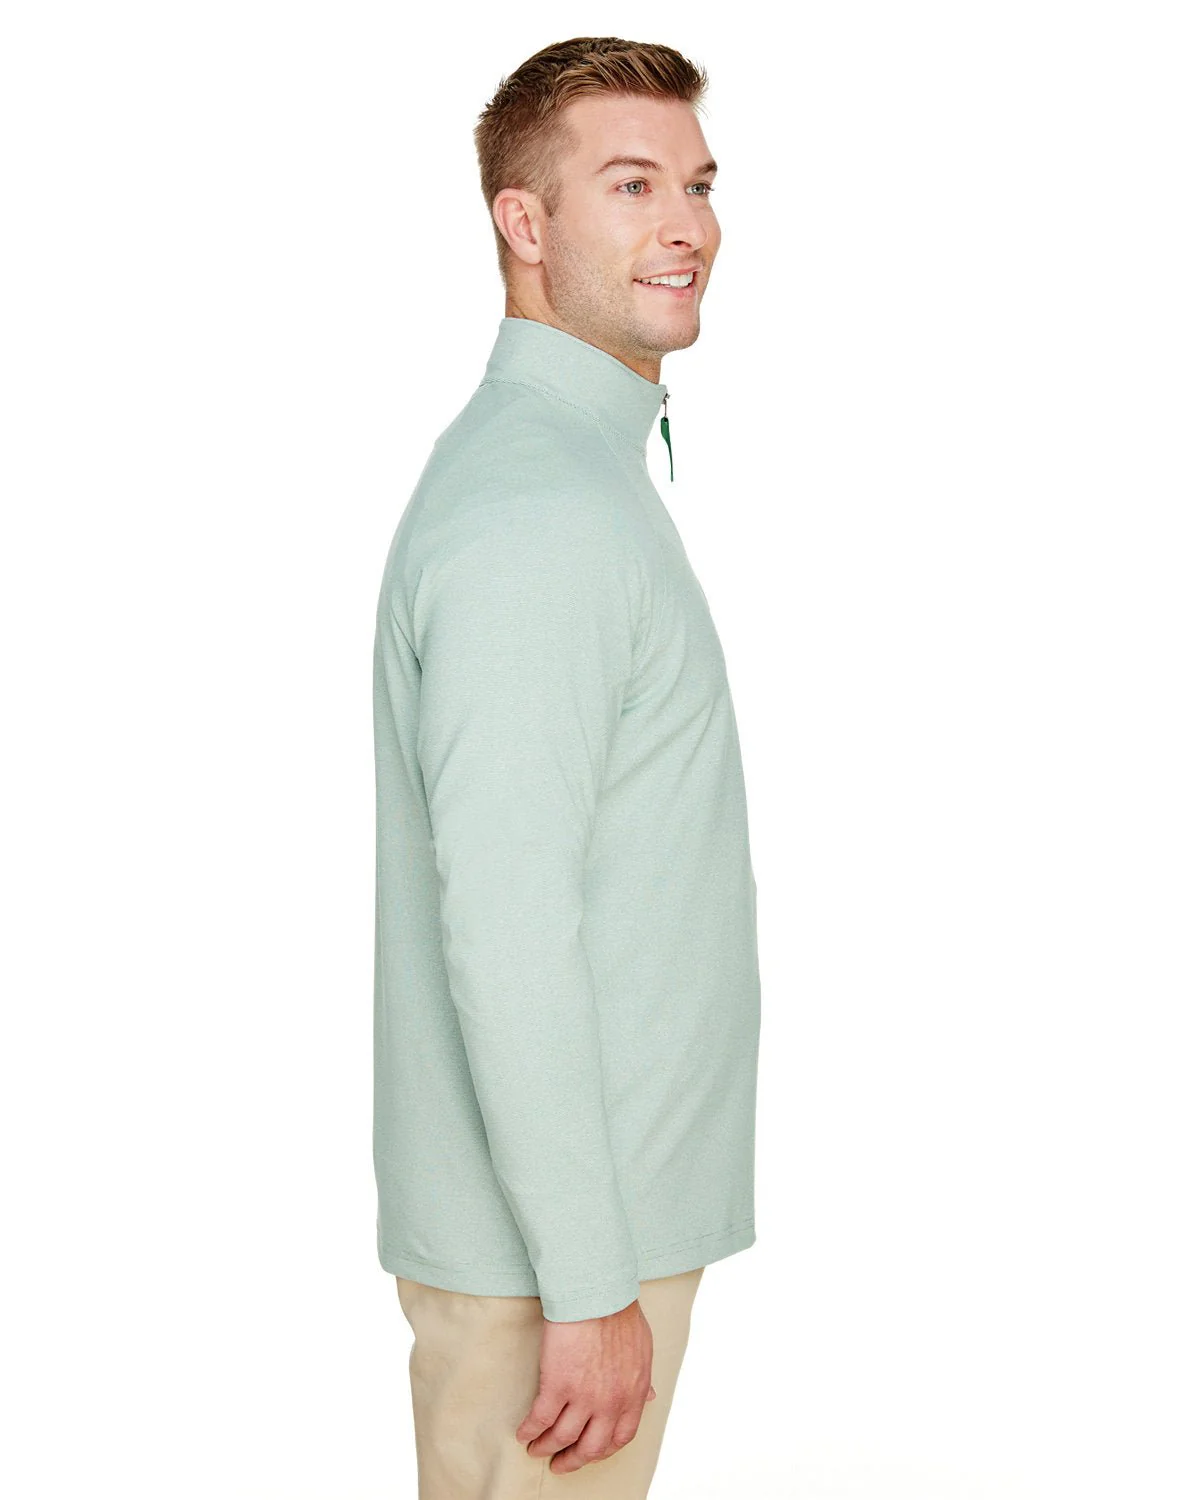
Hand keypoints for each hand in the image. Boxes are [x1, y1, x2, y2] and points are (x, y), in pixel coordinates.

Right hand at [515, 1297, 656, 1473]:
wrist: (597, 1291)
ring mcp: (583, 1397)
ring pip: (562, 1438)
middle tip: (560, 1463)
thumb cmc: (618, 1311)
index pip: (620, 1437)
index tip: (589, 1453)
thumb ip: (642, 1378)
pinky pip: (540, 1420)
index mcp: (633, 1393)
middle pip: (590, 1447)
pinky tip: (523, 1433)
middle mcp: (610, 1402)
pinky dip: (530, 1431)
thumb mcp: (642, 1348)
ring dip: (546, 1448)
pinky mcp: (556, 1385)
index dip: (602, 1450)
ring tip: (535, 1449)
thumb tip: (649, 1396)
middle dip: (573, 1460)